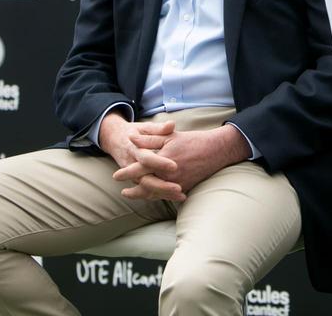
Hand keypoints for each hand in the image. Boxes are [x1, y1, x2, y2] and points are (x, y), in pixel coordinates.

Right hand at [99, 114, 182, 200]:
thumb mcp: (144, 128)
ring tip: (181, 196)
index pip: (147, 159)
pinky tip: (177, 197)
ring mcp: (134, 176)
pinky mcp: (138, 181)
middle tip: (179, 188)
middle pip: (146, 180)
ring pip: (148, 189)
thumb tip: (171, 124)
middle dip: (162, 186)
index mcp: (135, 150)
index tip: (174, 166)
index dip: (160, 163)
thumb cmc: (134, 132)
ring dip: (164, 194)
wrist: (115, 140)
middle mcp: (132, 166)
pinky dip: (162, 196)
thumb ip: (159, 128)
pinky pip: (149, 192)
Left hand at [114, 125, 249, 200]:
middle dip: (133, 190)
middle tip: (123, 192)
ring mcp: (177, 183)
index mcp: (163, 159)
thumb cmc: (192, 140)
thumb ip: (149, 138)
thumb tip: (132, 138)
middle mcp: (169, 174)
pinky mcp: (185, 187)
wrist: (216, 150)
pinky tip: (151, 196)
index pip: (140, 168)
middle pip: (146, 186)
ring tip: (133, 196)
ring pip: (156, 193)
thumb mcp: (169, 136)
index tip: (116, 176)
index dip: (127, 172)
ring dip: (143, 195)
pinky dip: (157, 196)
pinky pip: (167, 195)